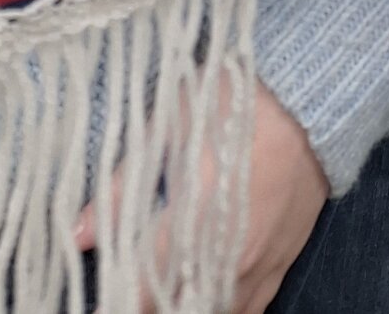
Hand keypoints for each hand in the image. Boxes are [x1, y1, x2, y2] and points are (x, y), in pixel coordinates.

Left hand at [76, 82, 328, 313]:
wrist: (310, 97)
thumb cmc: (232, 102)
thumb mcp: (169, 128)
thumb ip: (122, 187)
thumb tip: (79, 234)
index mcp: (194, 216)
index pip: (143, 285)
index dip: (116, 297)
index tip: (99, 299)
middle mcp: (227, 253)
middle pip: (177, 307)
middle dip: (147, 303)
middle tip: (125, 292)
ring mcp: (258, 265)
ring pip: (211, 312)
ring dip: (184, 305)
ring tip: (162, 294)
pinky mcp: (280, 265)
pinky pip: (247, 311)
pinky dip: (219, 308)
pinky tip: (202, 299)